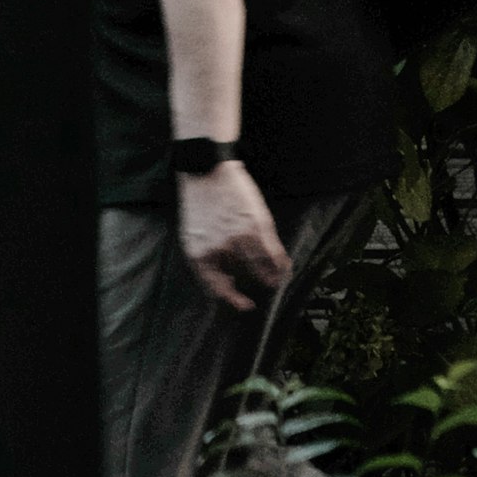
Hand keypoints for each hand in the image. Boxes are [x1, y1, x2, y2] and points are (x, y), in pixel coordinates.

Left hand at [175, 161, 289, 311]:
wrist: (206, 171)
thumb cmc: (199, 203)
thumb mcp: (192, 233)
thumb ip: (206, 255)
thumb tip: (226, 277)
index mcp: (198, 254)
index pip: (216, 286)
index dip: (232, 299)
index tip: (246, 305)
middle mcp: (219, 251)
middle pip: (244, 277)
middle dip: (256, 284)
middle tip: (267, 287)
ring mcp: (240, 239)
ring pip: (262, 269)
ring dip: (273, 277)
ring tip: (277, 280)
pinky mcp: (258, 227)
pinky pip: (274, 254)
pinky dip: (280, 263)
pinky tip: (284, 267)